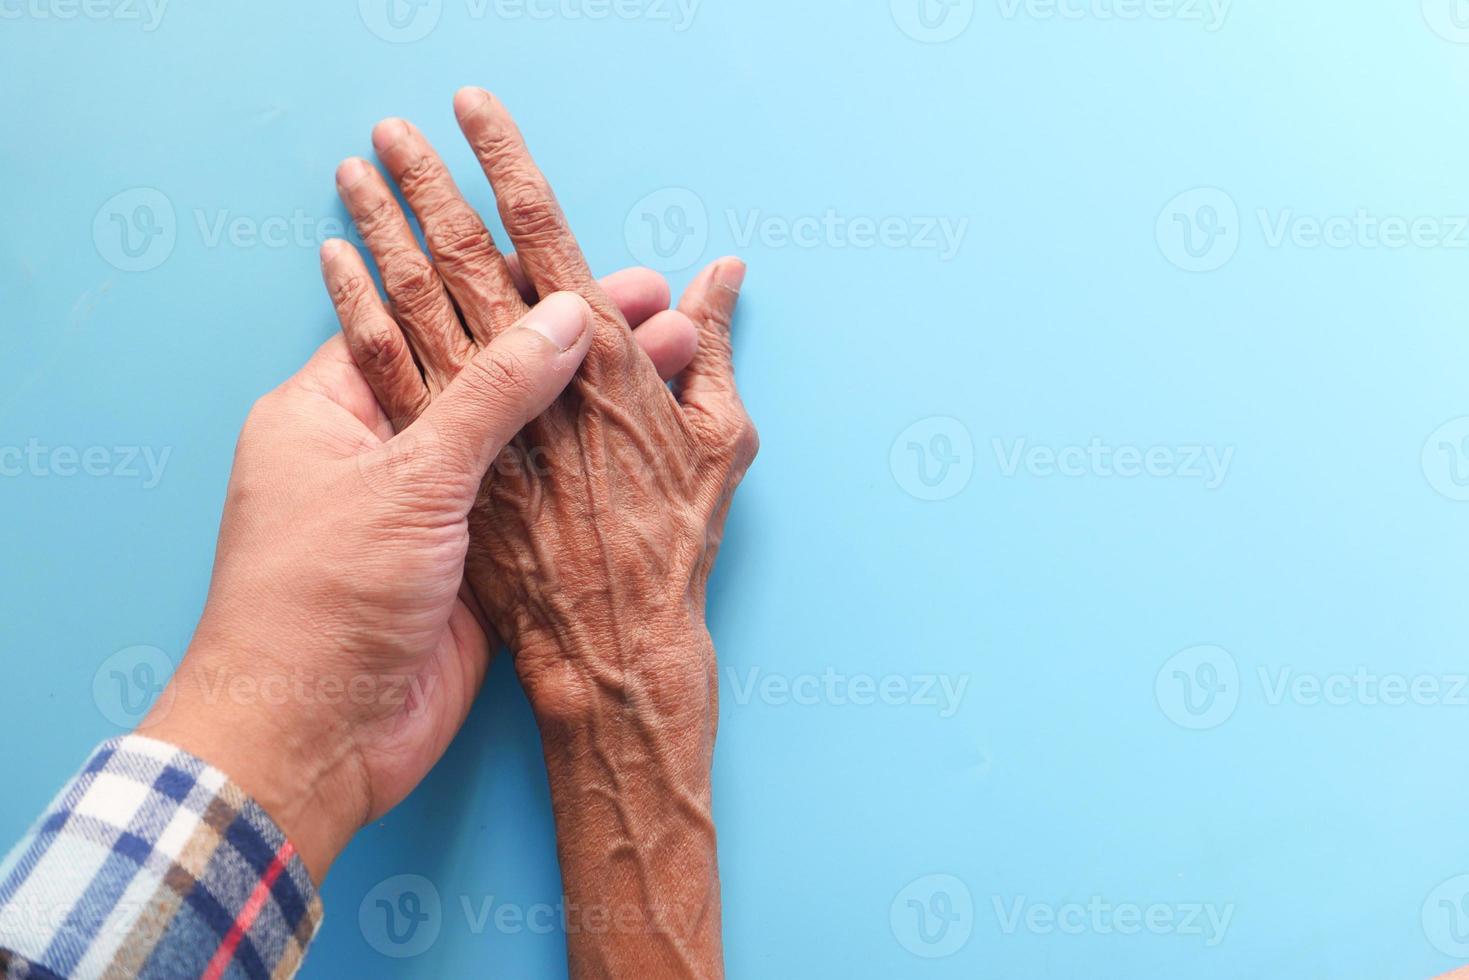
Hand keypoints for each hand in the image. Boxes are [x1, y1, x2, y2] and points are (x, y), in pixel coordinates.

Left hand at [142, 287, 595, 883]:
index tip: (572, 252)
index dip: (499, 278)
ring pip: (518, 428)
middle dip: (564, 330)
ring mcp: (427, 504)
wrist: (318, 737)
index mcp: (331, 407)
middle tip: (649, 297)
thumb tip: (568, 313)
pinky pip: (533, 489)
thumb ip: (492, 393)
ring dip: (586, 391)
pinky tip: (635, 429)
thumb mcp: (410, 480)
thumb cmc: (325, 598)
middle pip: (482, 364)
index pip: (421, 309)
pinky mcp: (470, 555)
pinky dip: (581, 458)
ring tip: (667, 349)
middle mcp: (380, 447)